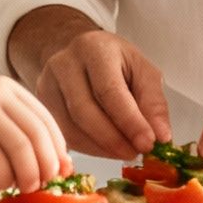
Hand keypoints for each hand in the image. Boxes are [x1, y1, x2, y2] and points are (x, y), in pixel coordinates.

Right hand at [0, 72, 69, 191]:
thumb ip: (16, 124)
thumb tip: (53, 162)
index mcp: (5, 87)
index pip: (44, 123)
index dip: (56, 152)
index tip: (58, 173)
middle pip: (28, 142)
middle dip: (38, 171)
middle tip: (36, 188)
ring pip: (5, 158)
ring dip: (12, 180)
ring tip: (8, 186)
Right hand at [33, 30, 171, 161]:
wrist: (81, 53)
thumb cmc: (116, 63)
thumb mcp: (142, 71)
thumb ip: (154, 102)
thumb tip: (161, 137)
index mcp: (94, 49)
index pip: (109, 90)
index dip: (129, 121)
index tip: (148, 144)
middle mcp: (64, 63)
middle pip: (84, 111)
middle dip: (113, 139)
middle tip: (136, 153)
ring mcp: (46, 84)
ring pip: (70, 127)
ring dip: (101, 148)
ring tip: (125, 152)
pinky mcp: (41, 104)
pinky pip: (63, 134)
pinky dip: (87, 148)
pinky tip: (106, 149)